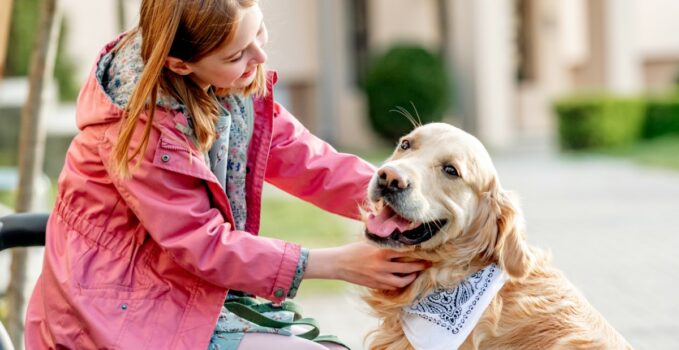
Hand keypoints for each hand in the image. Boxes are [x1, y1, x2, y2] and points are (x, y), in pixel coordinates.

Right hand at [305, 242, 429, 289]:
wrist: (339, 264)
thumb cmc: (354, 250)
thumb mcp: (369, 242)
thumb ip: (383, 241)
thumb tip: (397, 233)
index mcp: (381, 251)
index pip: (405, 251)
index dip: (416, 251)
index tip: (425, 249)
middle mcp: (382, 265)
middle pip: (408, 267)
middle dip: (420, 265)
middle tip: (428, 263)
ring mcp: (379, 277)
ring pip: (402, 280)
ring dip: (412, 277)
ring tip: (416, 273)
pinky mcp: (376, 285)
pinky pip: (393, 286)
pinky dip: (400, 283)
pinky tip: (403, 279)